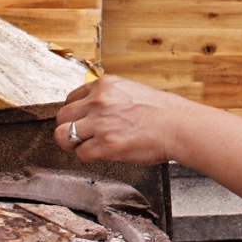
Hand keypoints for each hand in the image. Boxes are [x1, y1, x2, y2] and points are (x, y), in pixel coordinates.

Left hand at [54, 75, 187, 164]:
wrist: (179, 126)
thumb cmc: (162, 111)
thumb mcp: (131, 89)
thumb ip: (109, 96)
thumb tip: (94, 109)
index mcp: (104, 85)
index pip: (71, 98)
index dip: (75, 112)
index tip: (80, 120)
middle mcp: (98, 101)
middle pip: (62, 116)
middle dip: (68, 127)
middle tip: (78, 136)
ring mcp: (100, 123)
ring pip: (63, 135)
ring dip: (72, 144)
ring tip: (85, 146)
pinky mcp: (106, 145)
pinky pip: (81, 153)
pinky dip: (88, 156)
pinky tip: (101, 154)